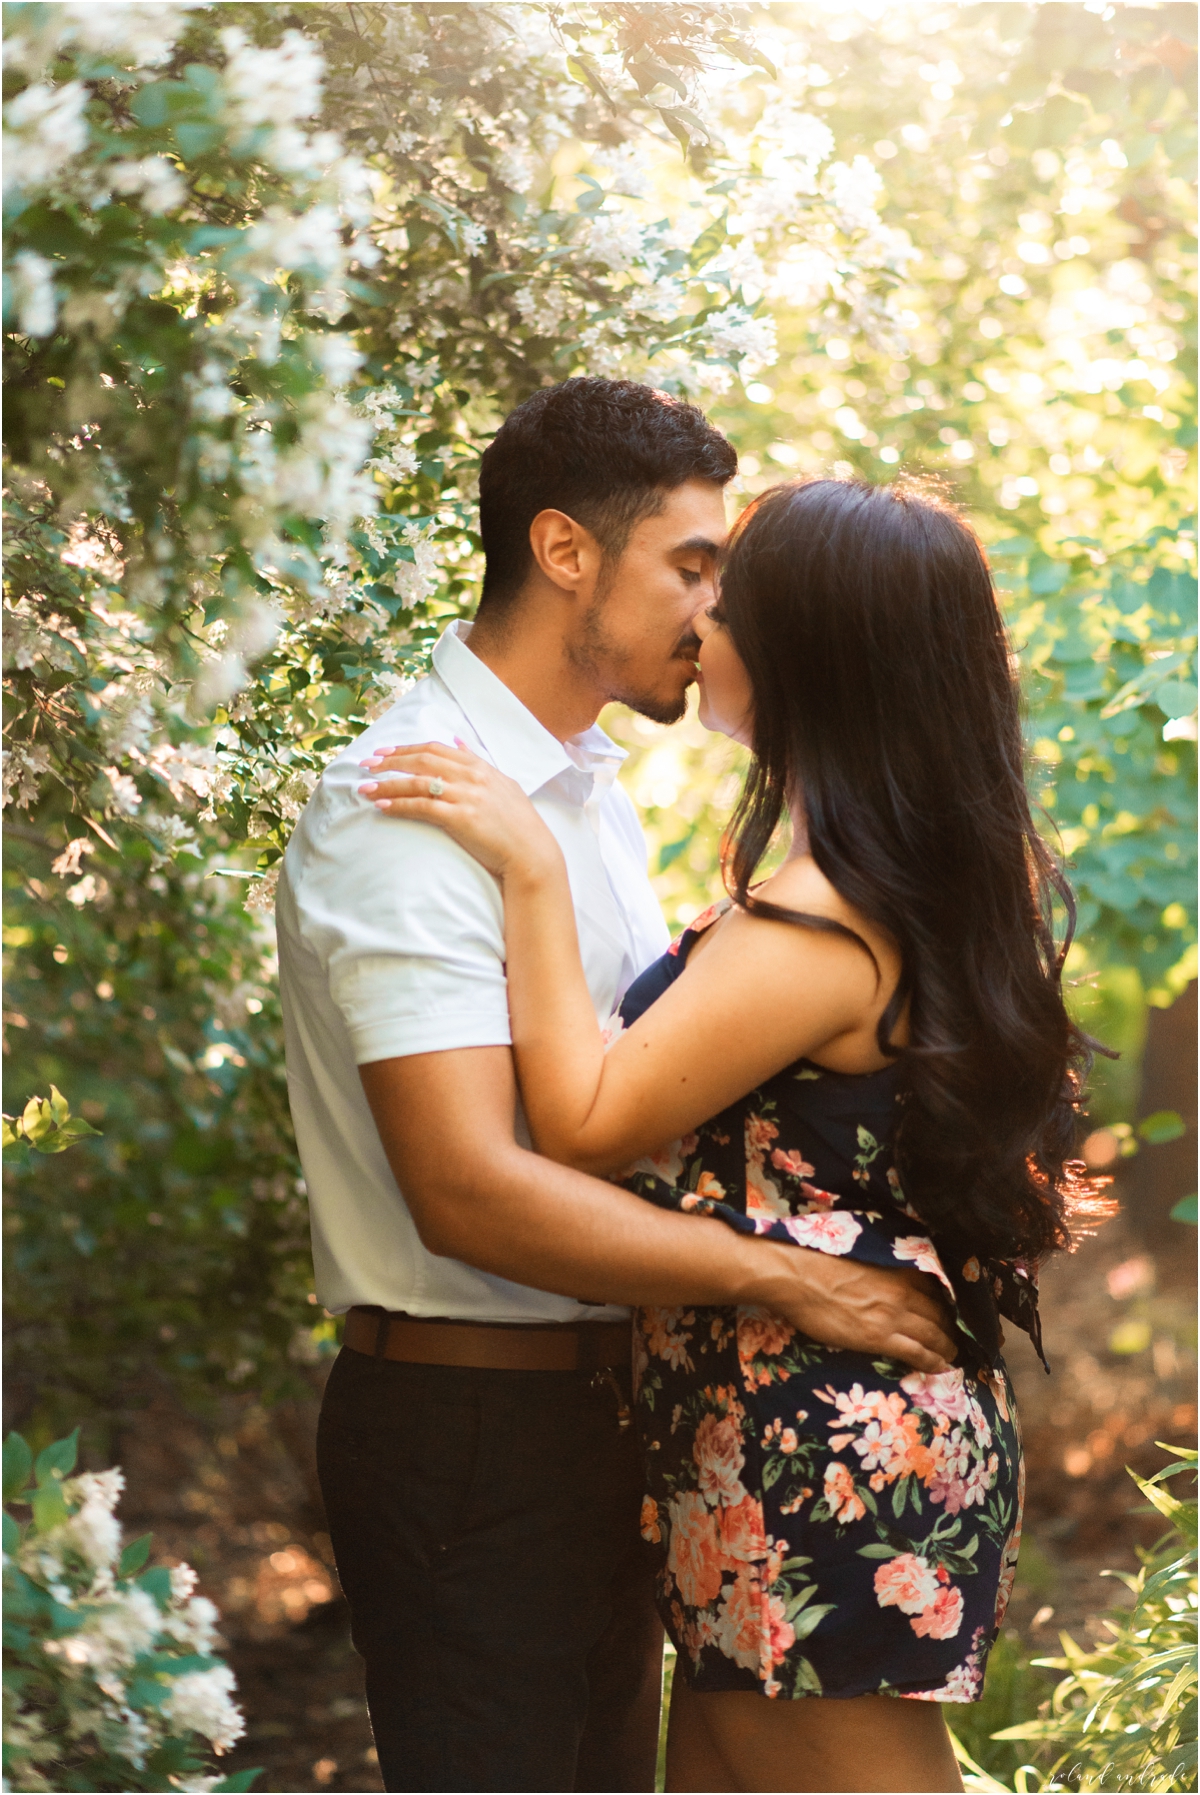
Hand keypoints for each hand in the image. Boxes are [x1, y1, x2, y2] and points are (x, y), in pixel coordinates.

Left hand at [358, 741, 560, 883]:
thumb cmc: (518, 822)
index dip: (406, 748)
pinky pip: (422, 807)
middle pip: (422, 760)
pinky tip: (381, 806)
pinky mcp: (460, 818)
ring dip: (387, 784)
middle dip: (390, 761)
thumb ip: (477, 761)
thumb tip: (458, 741)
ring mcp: (466, 796)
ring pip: (417, 782)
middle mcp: (472, 777)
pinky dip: (399, 805)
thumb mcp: (502, 783)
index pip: (435, 749)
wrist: (531, 853)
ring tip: (364, 787)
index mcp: (480, 767)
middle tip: (366, 765)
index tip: (385, 752)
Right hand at [761, 1249, 955, 1372]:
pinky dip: (932, 1361)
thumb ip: (881, 1271)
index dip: (944, 1304)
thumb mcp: (861, 1260)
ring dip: (947, 1348)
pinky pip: (917, 1353)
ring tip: (952, 1357)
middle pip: (940, 1314)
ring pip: (935, 1335)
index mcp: (898, 1270)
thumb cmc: (820, 1265)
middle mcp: (903, 1292)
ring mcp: (894, 1316)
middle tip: (954, 1339)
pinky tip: (939, 1367)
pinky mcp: (880, 1338)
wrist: (800, 1278)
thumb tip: (882, 1280)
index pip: (935, 1289)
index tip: (947, 1314)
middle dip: (951, 1329)